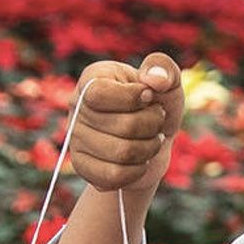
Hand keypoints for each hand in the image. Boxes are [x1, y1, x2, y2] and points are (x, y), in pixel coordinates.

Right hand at [61, 55, 182, 203]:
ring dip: (149, 148)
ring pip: (121, 154)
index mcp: (92, 78)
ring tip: (152, 139)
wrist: (153, 138)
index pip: (98, 94)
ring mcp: (76, 137)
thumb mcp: (167, 81)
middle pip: (122, 126)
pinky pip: (113, 175)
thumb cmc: (157, 104)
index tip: (148, 96)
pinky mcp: (82, 165)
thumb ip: (163, 68)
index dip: (131, 99)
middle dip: (153, 124)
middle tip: (157, 120)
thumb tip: (154, 79)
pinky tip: (141, 160)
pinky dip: (137, 171)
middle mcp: (77, 106)